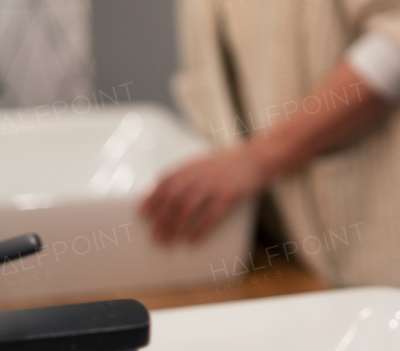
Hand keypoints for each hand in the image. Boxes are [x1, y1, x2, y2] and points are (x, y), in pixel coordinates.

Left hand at [137, 144, 269, 244]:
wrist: (256, 158)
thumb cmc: (228, 164)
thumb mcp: (203, 162)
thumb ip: (184, 174)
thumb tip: (160, 191)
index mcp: (192, 166)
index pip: (165, 182)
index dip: (152, 198)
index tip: (142, 215)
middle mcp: (201, 174)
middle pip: (173, 197)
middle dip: (161, 219)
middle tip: (154, 236)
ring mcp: (215, 184)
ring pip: (187, 207)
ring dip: (174, 227)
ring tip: (167, 241)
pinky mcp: (230, 195)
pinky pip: (211, 215)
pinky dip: (199, 229)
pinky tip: (190, 241)